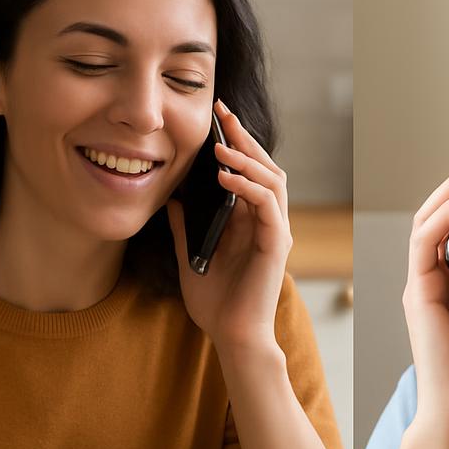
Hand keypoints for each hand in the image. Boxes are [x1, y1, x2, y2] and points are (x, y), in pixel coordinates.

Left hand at [167, 100, 291, 350]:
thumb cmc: (216, 304)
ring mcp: (275, 232)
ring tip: (220, 144)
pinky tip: (225, 176)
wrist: (231, 336)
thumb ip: (184, 228)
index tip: (217, 118)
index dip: (236, 143)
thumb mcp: (189, 256)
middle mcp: (267, 222)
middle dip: (245, 137)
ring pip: (272, 180)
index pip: (249, 172)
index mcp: (250, 222)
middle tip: (223, 113)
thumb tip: (172, 198)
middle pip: (265, 167)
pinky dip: (248, 186)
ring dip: (247, 158)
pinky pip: (267, 206)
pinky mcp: (276, 245)